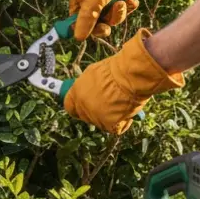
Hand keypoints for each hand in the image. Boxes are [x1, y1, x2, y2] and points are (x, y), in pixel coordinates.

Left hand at [63, 29, 183, 134]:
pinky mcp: (109, 124)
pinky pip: (116, 128)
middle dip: (94, 111)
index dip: (77, 105)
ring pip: (100, 122)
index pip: (69, 105)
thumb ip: (87, 84)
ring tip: (121, 104)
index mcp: (77, 92)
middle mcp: (83, 106)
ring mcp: (95, 117)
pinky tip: (128, 113)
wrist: (130, 76)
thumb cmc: (116, 70)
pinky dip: (123, 123)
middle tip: (107, 105)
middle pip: (85, 115)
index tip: (85, 104)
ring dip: (109, 117)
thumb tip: (86, 87)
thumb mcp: (94, 72)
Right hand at [69, 0, 161, 40]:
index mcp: (79, 5)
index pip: (81, 27)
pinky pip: (124, 11)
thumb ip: (85, 20)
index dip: (92, 30)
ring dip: (120, 11)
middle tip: (115, 10)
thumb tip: (77, 38)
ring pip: (114, 19)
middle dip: (111, 19)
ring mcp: (105, 2)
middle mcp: (91, 5)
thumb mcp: (93, 2)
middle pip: (100, 25)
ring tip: (123, 0)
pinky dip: (129, 5)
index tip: (102, 28)